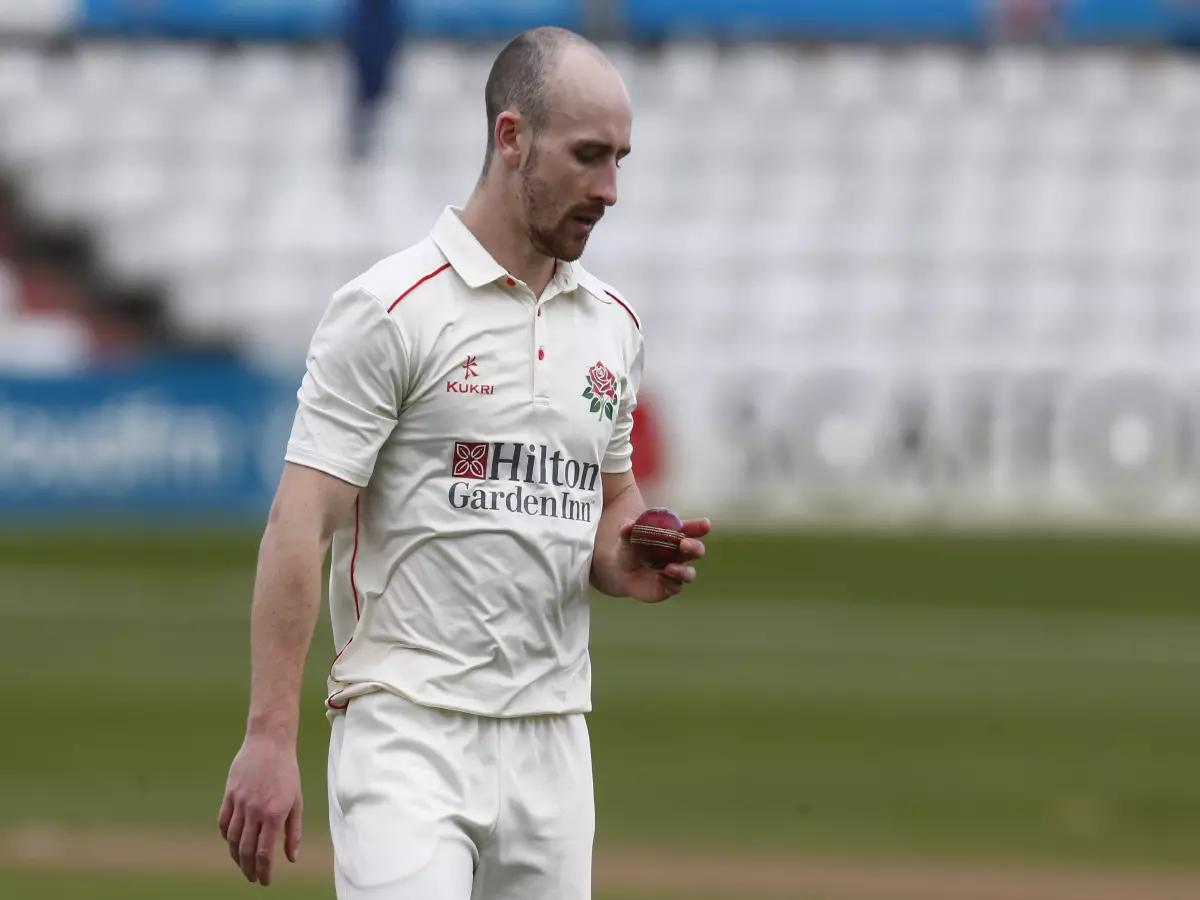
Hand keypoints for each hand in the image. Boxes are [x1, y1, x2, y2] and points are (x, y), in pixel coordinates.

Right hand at [218, 734, 302, 885]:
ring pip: (232, 839)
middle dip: (249, 869)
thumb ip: (294, 832)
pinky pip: (223, 822)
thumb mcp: (297, 801)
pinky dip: (226, 836)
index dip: (263, 871)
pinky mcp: (229, 794)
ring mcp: (240, 802)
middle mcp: (255, 811)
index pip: (265, 852)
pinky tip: (232, 842)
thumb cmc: (287, 771)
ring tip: (243, 864)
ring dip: (236, 856)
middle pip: (246, 850)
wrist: (269, 742)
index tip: (264, 881)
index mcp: (275, 814)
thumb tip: (291, 858)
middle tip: (252, 878)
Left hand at [617, 516, 710, 602]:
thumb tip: (627, 525)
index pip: (691, 530)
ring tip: (669, 568)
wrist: (622, 572)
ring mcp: (677, 572)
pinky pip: (676, 587)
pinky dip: (669, 582)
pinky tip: (658, 577)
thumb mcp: (626, 539)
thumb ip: (627, 531)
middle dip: (694, 546)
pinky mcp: (670, 587)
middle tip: (683, 544)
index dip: (700, 527)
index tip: (705, 524)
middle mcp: (680, 555)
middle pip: (697, 550)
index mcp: (674, 538)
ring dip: (683, 571)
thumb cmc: (630, 549)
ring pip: (690, 573)